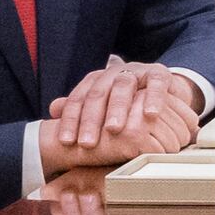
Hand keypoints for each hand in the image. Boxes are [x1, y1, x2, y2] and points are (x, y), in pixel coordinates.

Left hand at [43, 60, 204, 175]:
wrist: (161, 84)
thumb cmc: (129, 100)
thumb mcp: (104, 105)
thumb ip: (80, 108)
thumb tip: (53, 110)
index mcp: (96, 81)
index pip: (78, 99)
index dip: (70, 120)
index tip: (66, 142)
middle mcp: (113, 73)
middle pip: (98, 94)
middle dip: (91, 119)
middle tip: (87, 143)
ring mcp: (137, 71)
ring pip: (123, 86)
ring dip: (117, 108)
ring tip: (113, 129)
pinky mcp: (160, 73)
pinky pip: (156, 84)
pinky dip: (154, 97)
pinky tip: (150, 115)